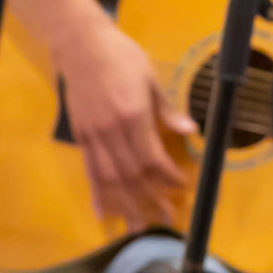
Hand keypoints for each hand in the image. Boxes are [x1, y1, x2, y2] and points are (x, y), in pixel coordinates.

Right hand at [50, 19, 194, 227]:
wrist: (82, 46)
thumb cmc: (122, 58)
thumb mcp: (151, 79)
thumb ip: (167, 110)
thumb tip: (191, 129)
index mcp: (133, 115)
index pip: (152, 157)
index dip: (167, 177)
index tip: (182, 186)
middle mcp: (112, 130)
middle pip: (132, 174)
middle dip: (150, 198)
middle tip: (166, 217)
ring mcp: (93, 136)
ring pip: (110, 179)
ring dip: (125, 204)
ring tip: (137, 225)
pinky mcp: (81, 136)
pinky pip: (90, 171)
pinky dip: (98, 193)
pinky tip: (104, 212)